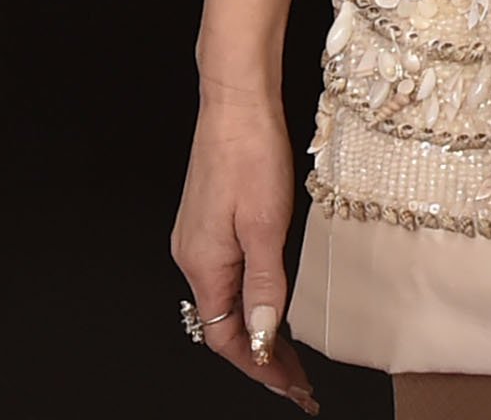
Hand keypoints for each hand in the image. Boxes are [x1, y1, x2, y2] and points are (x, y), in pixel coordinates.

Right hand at [174, 94, 320, 410]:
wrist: (236, 103)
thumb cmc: (250, 153)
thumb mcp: (265, 224)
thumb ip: (264, 283)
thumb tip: (263, 336)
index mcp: (203, 264)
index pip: (227, 338)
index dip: (259, 366)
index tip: (291, 387)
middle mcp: (193, 257)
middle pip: (224, 326)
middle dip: (260, 358)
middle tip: (297, 381)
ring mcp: (198, 240)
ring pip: (226, 303)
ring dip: (257, 332)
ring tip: (290, 354)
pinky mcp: (209, 223)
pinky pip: (228, 278)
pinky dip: (251, 301)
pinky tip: (272, 304)